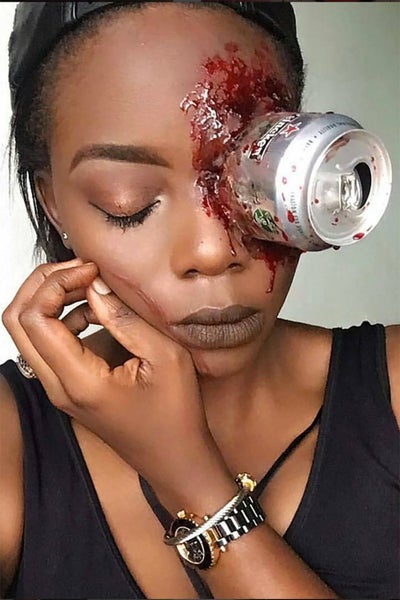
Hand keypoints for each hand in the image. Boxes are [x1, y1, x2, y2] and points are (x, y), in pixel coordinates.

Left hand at [2, 258, 224, 493]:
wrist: (175, 459)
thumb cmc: (177, 415)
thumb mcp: (165, 358)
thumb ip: (125, 318)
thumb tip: (95, 285)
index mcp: (78, 381)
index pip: (35, 317)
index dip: (57, 283)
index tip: (91, 270)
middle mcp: (58, 387)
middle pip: (17, 321)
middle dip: (42, 284)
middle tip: (80, 269)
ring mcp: (59, 390)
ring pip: (27, 332)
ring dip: (49, 300)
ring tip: (88, 284)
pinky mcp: (68, 389)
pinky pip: (46, 345)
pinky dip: (60, 318)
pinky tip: (92, 311)